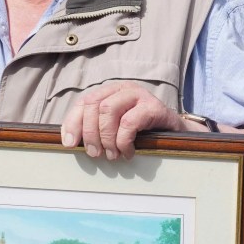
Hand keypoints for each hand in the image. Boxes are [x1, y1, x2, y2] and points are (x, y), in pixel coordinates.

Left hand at [60, 82, 185, 160]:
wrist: (175, 134)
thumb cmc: (141, 133)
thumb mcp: (114, 128)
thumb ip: (94, 129)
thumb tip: (69, 141)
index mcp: (110, 92)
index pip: (84, 102)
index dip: (73, 122)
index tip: (69, 144)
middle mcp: (122, 88)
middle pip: (94, 104)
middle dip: (90, 133)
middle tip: (94, 154)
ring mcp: (139, 95)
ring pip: (109, 110)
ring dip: (106, 138)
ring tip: (112, 155)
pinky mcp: (153, 106)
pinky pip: (129, 123)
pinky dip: (123, 142)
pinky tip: (128, 152)